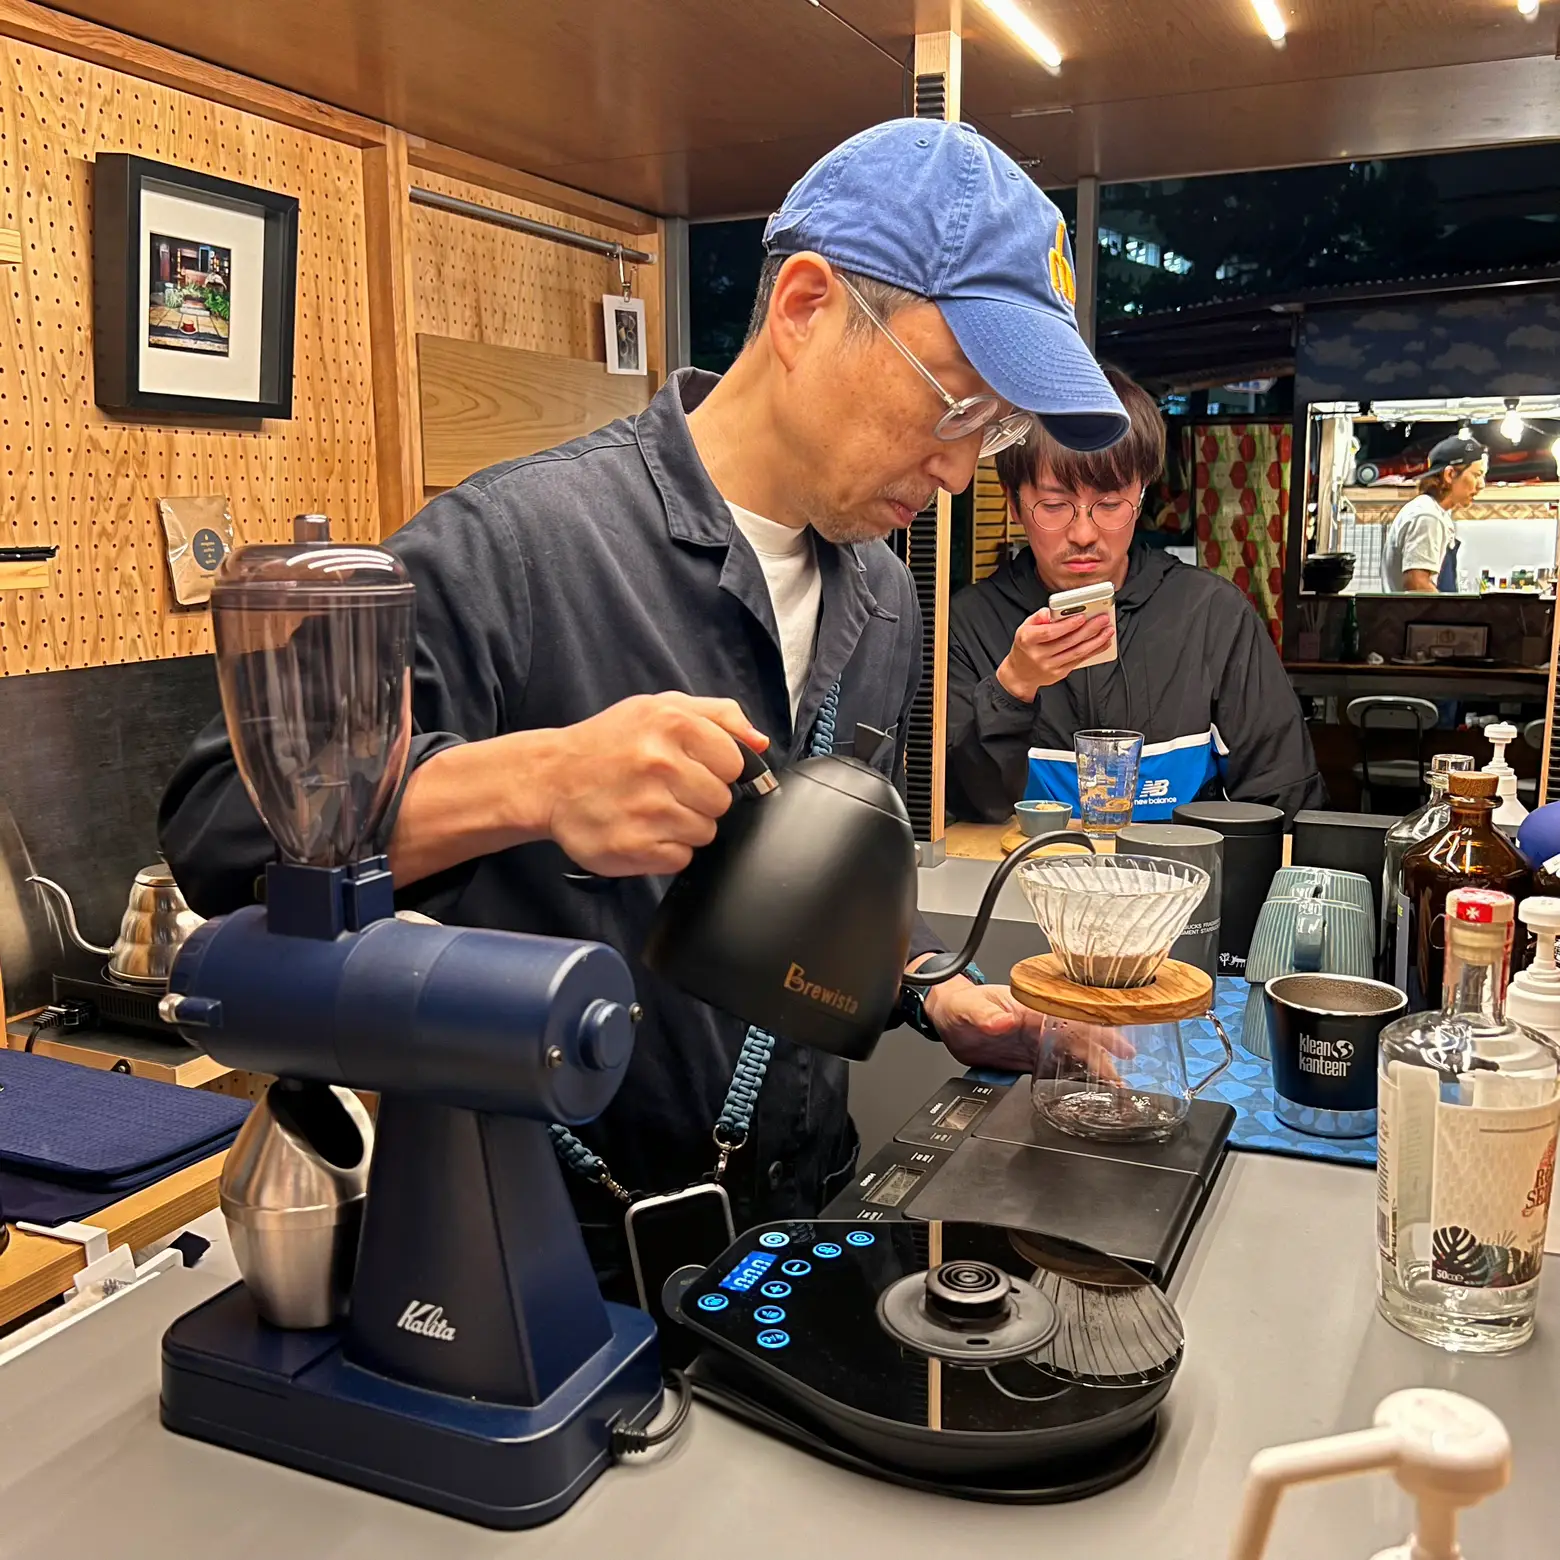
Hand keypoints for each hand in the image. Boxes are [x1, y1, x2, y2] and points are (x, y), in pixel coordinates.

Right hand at [537, 692, 769, 875]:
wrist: (550, 778)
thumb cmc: (609, 743)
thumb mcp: (659, 708)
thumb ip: (718, 716)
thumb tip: (759, 743)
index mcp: (672, 724)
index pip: (736, 763)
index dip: (717, 769)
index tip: (692, 767)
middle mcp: (660, 764)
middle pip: (722, 801)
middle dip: (700, 799)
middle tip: (666, 789)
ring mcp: (646, 809)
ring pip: (704, 833)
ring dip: (683, 826)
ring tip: (650, 809)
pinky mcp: (633, 847)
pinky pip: (680, 859)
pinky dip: (665, 850)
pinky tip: (642, 829)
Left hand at [918, 977, 1134, 1078]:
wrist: (948, 1019)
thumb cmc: (962, 1005)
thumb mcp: (971, 1008)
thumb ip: (986, 1016)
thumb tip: (1004, 1021)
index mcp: (1035, 1010)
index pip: (1074, 1021)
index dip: (1099, 1034)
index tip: (1121, 1046)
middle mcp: (1041, 1027)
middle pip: (1081, 1044)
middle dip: (1105, 1061)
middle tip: (1125, 1083)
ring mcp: (1037, 1045)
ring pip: (1073, 1059)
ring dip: (1095, 1073)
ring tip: (1116, 1093)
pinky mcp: (1029, 1061)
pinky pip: (1057, 1072)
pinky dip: (1075, 1082)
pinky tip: (1089, 1095)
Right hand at [995, 607, 1113, 701]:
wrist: (1020, 673)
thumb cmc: (1025, 646)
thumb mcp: (1024, 627)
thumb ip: (1038, 617)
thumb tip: (1051, 611)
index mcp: (1027, 640)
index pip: (1049, 632)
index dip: (1067, 625)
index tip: (1082, 616)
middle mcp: (1038, 654)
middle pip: (1068, 641)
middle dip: (1089, 629)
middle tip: (1102, 619)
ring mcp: (1050, 666)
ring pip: (1077, 652)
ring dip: (1096, 641)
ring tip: (1108, 630)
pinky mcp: (1059, 673)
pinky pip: (1079, 661)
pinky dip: (1093, 651)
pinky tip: (1103, 643)